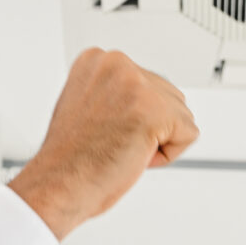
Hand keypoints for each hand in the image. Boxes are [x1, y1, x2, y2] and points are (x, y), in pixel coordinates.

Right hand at [6, 49, 200, 237]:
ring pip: (180, 115)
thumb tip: (141, 97)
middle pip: (169, 97)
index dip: (132, 117)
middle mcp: (117, 64)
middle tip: (111, 141)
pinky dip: (167, 156)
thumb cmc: (69, 159)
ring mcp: (136, 85)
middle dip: (149, 127)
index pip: (148, 84)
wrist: (57, 185)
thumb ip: (115, 93)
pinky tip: (133, 155)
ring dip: (157, 140)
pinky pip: (188, 135)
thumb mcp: (87, 105)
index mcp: (98, 59)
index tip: (103, 128)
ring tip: (119, 147)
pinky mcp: (154, 110)